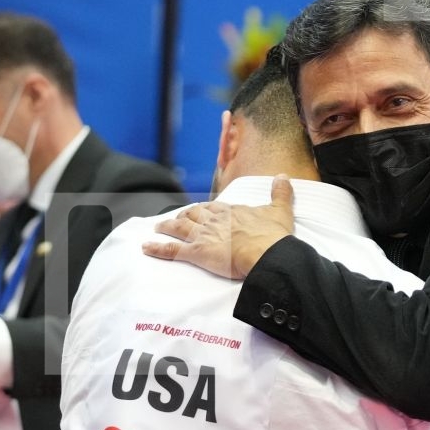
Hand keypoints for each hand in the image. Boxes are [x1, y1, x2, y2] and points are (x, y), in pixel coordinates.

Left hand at [142, 175, 295, 279]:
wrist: (268, 253)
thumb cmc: (274, 235)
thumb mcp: (280, 210)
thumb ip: (280, 193)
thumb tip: (283, 176)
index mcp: (232, 211)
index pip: (214, 207)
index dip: (207, 208)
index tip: (202, 210)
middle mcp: (214, 220)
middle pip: (194, 214)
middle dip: (185, 215)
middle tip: (179, 216)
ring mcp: (203, 235)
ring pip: (179, 227)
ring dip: (167, 226)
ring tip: (158, 227)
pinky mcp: (197, 252)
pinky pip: (172, 250)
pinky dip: (157, 248)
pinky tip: (146, 248)